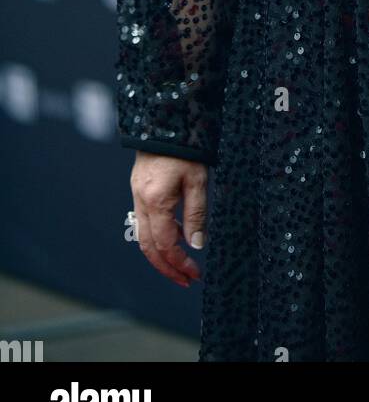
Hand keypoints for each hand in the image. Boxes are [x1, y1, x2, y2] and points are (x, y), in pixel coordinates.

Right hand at [128, 152, 207, 287]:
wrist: (165, 122)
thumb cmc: (185, 148)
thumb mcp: (198, 180)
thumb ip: (196, 214)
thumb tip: (196, 245)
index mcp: (156, 201)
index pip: (165, 245)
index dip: (179, 263)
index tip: (195, 273)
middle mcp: (141, 202)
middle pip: (148, 247)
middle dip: (167, 268)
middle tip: (186, 280)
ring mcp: (137, 196)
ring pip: (144, 237)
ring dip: (161, 255)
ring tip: (184, 263)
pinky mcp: (139, 190)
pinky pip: (145, 222)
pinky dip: (159, 235)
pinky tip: (177, 235)